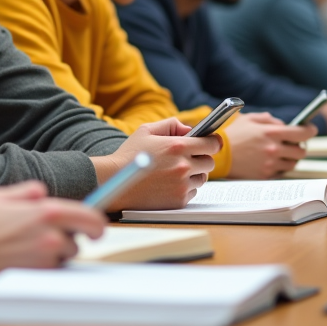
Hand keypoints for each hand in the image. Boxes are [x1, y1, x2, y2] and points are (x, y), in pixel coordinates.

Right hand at [0, 181, 107, 288]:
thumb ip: (27, 192)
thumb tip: (41, 193)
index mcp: (47, 211)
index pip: (90, 218)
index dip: (97, 224)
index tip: (96, 229)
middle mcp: (52, 236)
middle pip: (78, 241)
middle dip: (67, 239)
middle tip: (45, 237)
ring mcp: (44, 260)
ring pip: (63, 259)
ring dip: (54, 255)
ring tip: (25, 250)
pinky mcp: (35, 279)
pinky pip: (48, 273)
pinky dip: (41, 269)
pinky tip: (19, 262)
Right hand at [91, 117, 218, 209]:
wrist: (113, 181)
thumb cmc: (129, 154)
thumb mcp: (147, 130)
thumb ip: (172, 124)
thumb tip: (191, 130)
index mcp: (178, 146)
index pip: (211, 144)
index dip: (213, 142)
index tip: (212, 143)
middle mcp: (183, 166)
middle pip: (210, 163)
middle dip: (202, 159)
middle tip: (190, 159)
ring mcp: (181, 185)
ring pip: (202, 178)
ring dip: (194, 175)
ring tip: (176, 172)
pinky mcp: (178, 200)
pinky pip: (192, 192)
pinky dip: (185, 188)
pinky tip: (170, 184)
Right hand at [224, 112, 316, 178]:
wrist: (218, 156)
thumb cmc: (233, 135)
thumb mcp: (250, 119)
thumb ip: (270, 120)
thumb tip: (284, 125)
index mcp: (272, 133)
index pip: (302, 133)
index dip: (310, 130)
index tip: (310, 129)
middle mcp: (274, 150)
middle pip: (301, 151)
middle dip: (299, 146)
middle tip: (292, 143)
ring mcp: (270, 164)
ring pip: (293, 163)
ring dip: (290, 157)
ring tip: (280, 153)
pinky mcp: (265, 175)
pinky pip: (281, 172)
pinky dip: (279, 166)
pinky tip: (270, 160)